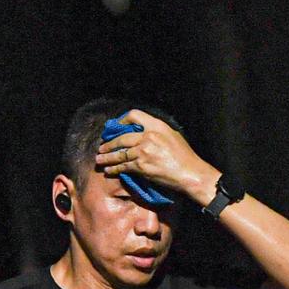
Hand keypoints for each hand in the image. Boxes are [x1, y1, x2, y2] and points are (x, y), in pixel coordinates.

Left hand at [95, 109, 209, 196]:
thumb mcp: (172, 135)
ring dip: (107, 157)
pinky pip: (123, 166)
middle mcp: (149, 136)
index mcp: (157, 125)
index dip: (122, 120)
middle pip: (122, 137)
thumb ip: (156, 132)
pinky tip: (109, 170)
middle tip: (102, 148)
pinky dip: (114, 169)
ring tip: (99, 160)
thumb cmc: (184, 156)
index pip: (135, 115)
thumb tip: (142, 133)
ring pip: (120, 153)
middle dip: (109, 143)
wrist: (189, 173)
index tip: (115, 127)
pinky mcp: (141, 166)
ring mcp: (144, 151)